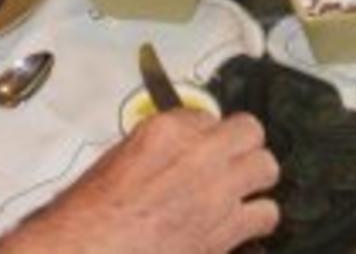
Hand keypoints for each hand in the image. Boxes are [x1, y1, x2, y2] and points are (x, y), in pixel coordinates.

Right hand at [0, 110, 278, 253]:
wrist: (88, 251)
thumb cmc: (90, 218)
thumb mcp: (115, 162)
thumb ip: (156, 149)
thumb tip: (175, 153)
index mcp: (165, 131)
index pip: (206, 115)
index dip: (205, 132)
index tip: (203, 143)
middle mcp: (197, 155)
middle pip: (249, 129)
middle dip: (243, 143)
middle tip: (235, 156)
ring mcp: (216, 191)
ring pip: (266, 167)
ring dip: (256, 178)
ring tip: (244, 189)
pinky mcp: (227, 229)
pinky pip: (266, 215)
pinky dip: (258, 220)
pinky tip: (245, 223)